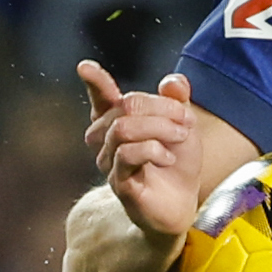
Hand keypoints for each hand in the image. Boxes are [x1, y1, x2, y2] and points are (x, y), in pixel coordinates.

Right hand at [80, 62, 203, 239]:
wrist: (181, 205)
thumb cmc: (176, 164)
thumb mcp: (183, 127)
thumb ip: (177, 101)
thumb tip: (174, 80)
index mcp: (119, 121)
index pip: (102, 98)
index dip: (95, 82)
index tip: (85, 67)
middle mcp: (106, 139)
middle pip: (125, 107)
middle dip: (161, 108)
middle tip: (186, 121)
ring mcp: (108, 161)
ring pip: (123, 129)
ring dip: (159, 128)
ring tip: (180, 138)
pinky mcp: (118, 183)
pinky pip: (126, 155)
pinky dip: (153, 150)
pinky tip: (168, 158)